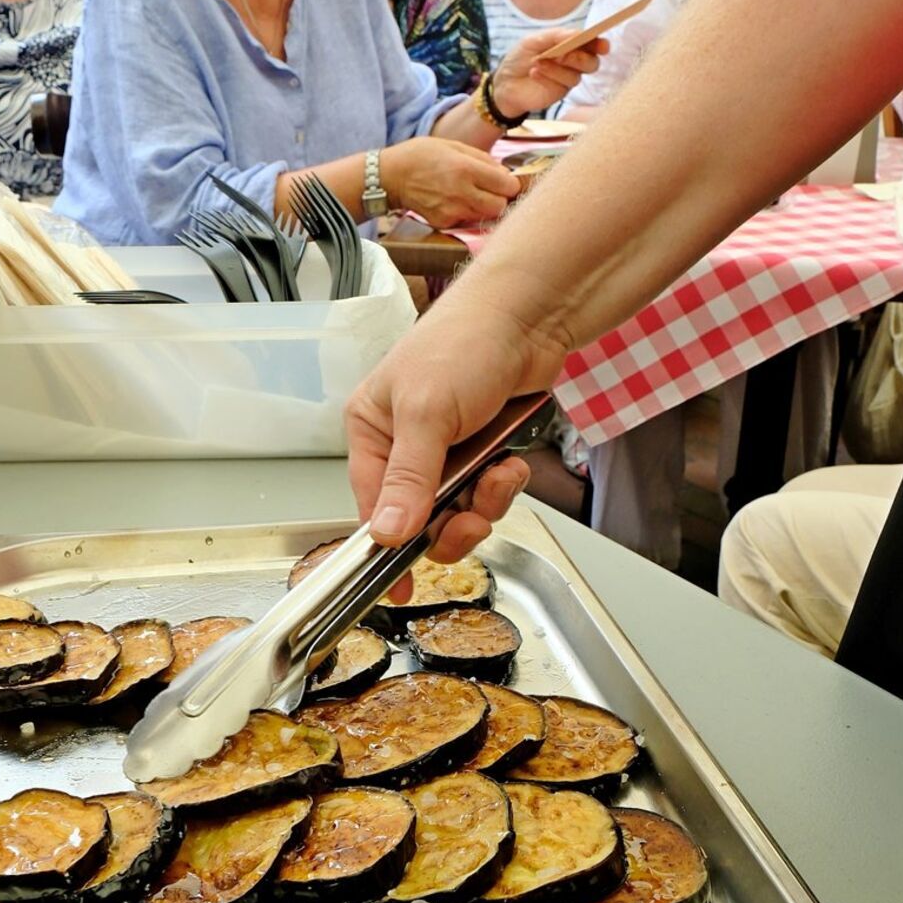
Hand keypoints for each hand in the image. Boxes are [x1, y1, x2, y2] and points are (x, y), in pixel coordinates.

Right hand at [346, 288, 569, 558]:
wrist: (530, 315)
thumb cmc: (464, 343)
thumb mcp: (427, 414)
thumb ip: (409, 479)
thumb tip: (387, 532)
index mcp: (372, 432)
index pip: (372, 506)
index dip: (389, 547)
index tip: (400, 587)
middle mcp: (405, 444)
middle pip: (420, 518)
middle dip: (451, 524)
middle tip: (471, 520)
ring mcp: (447, 449)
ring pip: (458, 510)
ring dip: (484, 504)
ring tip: (499, 476)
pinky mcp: (483, 449)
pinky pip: (489, 492)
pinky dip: (504, 485)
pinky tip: (512, 463)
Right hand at [382, 137, 518, 227]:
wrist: (391, 176)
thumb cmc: (421, 155)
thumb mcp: (454, 145)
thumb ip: (483, 159)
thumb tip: (504, 173)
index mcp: (466, 169)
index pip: (507, 186)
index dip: (510, 184)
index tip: (504, 181)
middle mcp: (462, 193)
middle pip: (500, 206)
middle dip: (500, 198)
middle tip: (491, 190)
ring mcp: (452, 211)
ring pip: (485, 216)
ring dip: (484, 207)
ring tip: (471, 194)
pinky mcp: (444, 222)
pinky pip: (466, 220)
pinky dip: (467, 212)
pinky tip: (454, 201)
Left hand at [492, 29, 603, 116]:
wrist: (504, 82)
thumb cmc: (520, 58)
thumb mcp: (533, 41)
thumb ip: (555, 36)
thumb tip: (577, 34)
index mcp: (570, 45)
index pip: (591, 45)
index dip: (600, 45)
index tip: (602, 46)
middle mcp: (573, 63)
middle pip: (591, 63)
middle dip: (580, 58)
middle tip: (562, 55)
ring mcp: (567, 79)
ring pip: (576, 76)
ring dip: (557, 69)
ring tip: (538, 63)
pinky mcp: (559, 94)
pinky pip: (562, 86)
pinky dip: (548, 77)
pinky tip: (534, 73)